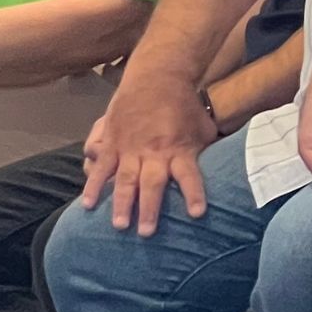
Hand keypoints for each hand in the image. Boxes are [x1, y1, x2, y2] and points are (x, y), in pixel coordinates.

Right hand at [81, 76, 221, 237]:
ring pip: (123, 180)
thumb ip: (207, 152)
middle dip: (149, 209)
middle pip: (152, 184)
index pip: (190, 176)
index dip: (194, 194)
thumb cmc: (185, 107)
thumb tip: (225, 170)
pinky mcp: (111, 142)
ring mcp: (129, 148)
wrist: (158, 78)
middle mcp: (153, 152)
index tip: (198, 214)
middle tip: (146, 233)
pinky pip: (100, 167)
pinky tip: (86, 204)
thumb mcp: (204, 128)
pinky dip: (92, 185)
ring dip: (121, 204)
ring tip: (119, 225)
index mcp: (179, 149)